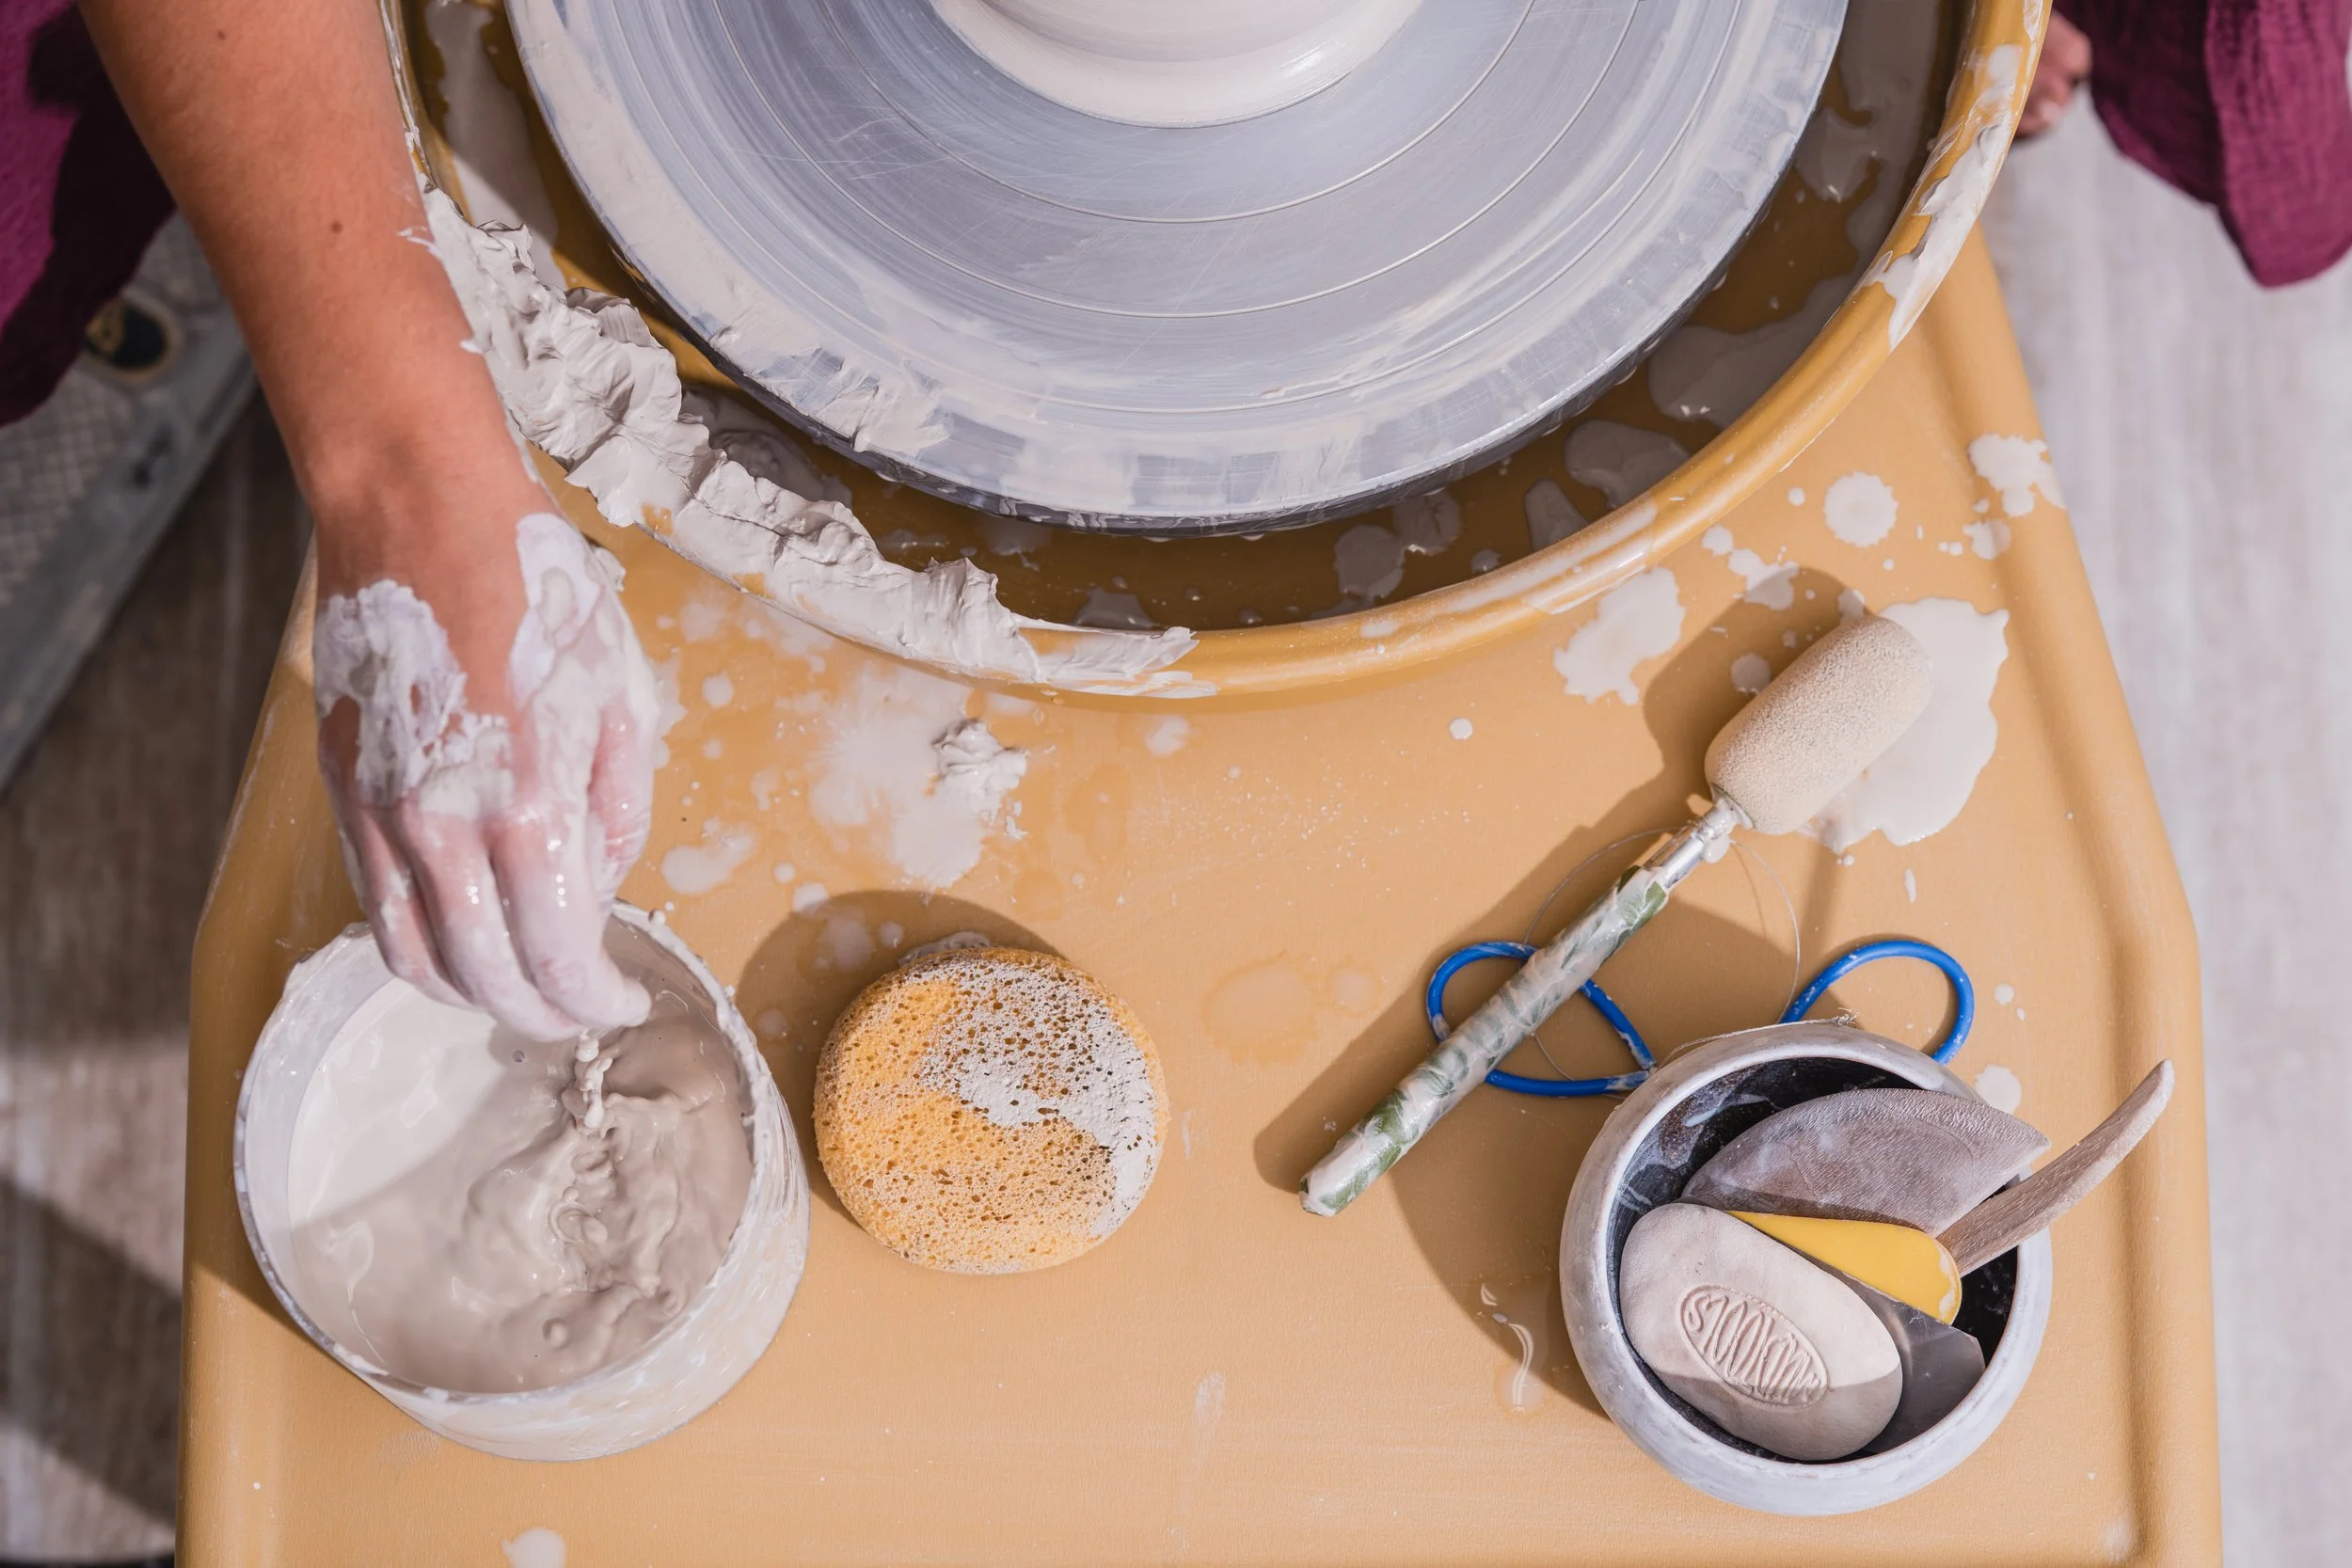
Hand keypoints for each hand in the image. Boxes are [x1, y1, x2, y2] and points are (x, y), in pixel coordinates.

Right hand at [313, 488, 660, 1039]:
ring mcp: (378, 810)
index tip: (623, 1006)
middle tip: (577, 1013)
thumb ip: (617, 811)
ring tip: (519, 986)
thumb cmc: (538, 590)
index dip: (595, 1002)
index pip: (557, 960)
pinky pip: (374, 900)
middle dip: (540, 1015)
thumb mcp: (623, 697)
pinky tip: (463, 928)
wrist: (420, 509)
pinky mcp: (340, 786)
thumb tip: (600, 887)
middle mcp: (442, 826)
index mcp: (527, 808)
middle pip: (485, 979)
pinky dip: (420, 940)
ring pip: (414, 956)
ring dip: (471, 992)